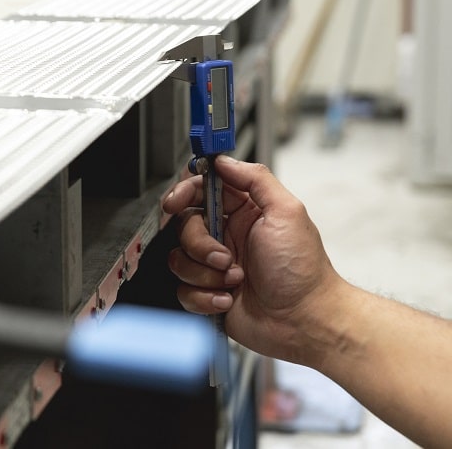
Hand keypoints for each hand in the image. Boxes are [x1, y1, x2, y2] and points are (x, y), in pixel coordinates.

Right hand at [162, 156, 344, 364]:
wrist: (304, 321)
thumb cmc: (302, 271)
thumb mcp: (287, 212)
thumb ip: (255, 179)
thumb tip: (223, 161)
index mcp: (242, 212)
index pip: (200, 190)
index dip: (184, 192)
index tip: (177, 201)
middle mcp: (225, 237)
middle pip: (184, 226)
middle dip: (199, 243)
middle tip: (224, 256)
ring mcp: (214, 266)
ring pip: (179, 259)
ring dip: (205, 273)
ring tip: (234, 279)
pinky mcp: (208, 293)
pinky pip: (183, 290)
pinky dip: (205, 296)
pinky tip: (228, 298)